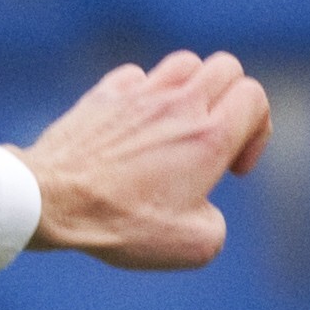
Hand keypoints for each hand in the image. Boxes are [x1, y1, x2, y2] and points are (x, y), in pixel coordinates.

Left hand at [16, 50, 270, 270]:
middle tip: (212, 141)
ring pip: (185, 63)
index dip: (258, 130)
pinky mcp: (104, 94)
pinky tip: (134, 125)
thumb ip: (216, 223)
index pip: (255, 96)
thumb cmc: (121, 223)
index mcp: (209, 136)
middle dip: (230, 101)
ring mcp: (139, 93)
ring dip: (191, 89)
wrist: (52, 200)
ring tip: (177, 126)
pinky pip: (137, 76)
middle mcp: (179, 104)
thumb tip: (201, 208)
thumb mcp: (193, 246)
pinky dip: (144, 94)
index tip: (232, 167)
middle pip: (227, 68)